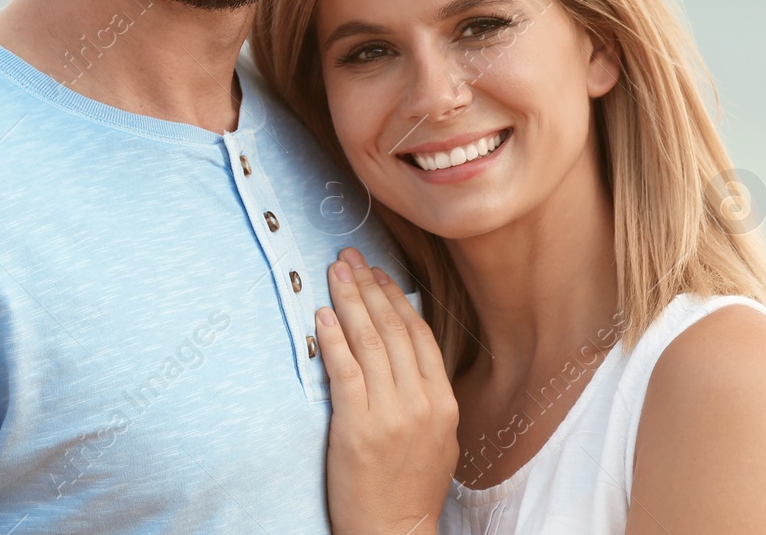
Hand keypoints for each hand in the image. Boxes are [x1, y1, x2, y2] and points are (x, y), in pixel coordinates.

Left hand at [318, 247, 457, 534]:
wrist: (393, 534)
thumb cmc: (412, 491)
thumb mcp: (439, 439)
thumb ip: (428, 395)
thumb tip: (410, 355)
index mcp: (443, 401)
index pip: (418, 335)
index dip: (396, 299)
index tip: (378, 273)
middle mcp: (421, 402)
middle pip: (393, 329)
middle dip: (369, 287)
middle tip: (350, 258)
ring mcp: (389, 414)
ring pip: (369, 342)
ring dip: (348, 301)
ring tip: (334, 273)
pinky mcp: (357, 427)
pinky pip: (344, 370)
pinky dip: (332, 338)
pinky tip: (322, 315)